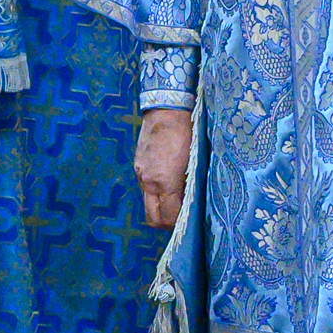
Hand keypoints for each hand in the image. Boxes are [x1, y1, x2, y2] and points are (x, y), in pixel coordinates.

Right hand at [134, 106, 193, 230]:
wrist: (167, 109)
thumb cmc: (187, 133)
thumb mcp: (194, 162)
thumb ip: (190, 186)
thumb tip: (192, 203)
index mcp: (165, 182)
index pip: (168, 217)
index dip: (179, 223)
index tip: (190, 220)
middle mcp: (148, 181)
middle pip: (152, 218)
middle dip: (166, 224)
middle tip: (181, 217)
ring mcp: (140, 173)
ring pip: (148, 203)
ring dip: (160, 207)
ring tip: (177, 199)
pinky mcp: (138, 164)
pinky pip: (145, 187)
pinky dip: (155, 191)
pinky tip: (168, 181)